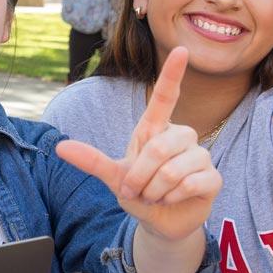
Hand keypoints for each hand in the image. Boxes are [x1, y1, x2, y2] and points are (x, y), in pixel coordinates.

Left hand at [55, 47, 220, 241]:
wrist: (159, 222)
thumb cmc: (139, 192)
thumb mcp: (113, 177)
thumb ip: (92, 161)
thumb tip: (60, 148)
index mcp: (156, 130)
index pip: (166, 97)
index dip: (173, 74)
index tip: (181, 50)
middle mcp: (181, 136)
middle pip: (159, 148)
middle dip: (140, 177)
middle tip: (137, 190)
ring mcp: (200, 155)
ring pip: (174, 170)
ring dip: (156, 191)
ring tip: (156, 196)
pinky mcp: (213, 177)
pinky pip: (190, 184)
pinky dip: (173, 198)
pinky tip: (173, 200)